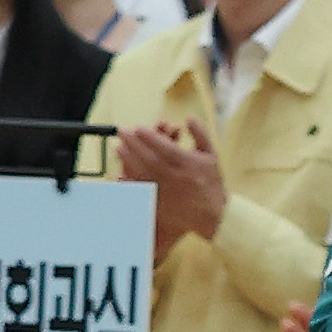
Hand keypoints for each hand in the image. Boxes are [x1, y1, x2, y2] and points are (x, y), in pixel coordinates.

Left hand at [116, 117, 226, 255]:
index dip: (149, 137)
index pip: (165, 147)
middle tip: (122, 131)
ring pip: (142, 173)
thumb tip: (188, 117)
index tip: (138, 128)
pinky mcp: (159, 203)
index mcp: (189, 165)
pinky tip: (122, 170)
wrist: (213, 215)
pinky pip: (142, 189)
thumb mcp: (211, 156)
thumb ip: (200, 135)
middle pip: (149, 158)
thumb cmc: (211, 183)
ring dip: (127, 158)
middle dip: (133, 143)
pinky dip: (130, 179)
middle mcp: (176, 178)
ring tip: (118, 147)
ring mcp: (166, 191)